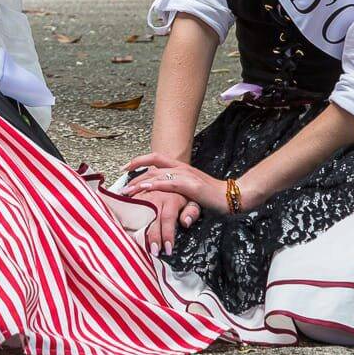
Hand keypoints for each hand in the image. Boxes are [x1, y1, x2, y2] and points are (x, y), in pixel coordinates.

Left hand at [121, 152, 241, 250]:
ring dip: (139, 183)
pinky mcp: (191, 186)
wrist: (232, 197)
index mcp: (181, 167)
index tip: (124, 167)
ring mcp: (186, 176)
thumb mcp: (191, 190)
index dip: (139, 161)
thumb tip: (162, 194)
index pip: (155, 157)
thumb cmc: (213, 196)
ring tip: (126, 191)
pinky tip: (144, 189)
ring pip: (157, 175)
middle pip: (152, 167)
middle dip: (134, 175)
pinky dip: (155, 186)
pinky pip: (168, 184)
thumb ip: (177, 189)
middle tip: (121, 186)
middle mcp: (181, 168)